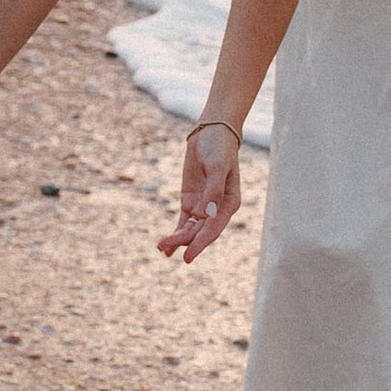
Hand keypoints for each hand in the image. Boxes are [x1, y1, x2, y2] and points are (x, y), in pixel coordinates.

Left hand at [158, 122, 240, 263]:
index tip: (187, 256)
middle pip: (200, 232)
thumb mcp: (217, 166)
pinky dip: (175, 233)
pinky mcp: (190, 203)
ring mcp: (203, 207)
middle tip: (166, 248)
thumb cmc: (219, 148)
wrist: (210, 134)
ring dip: (177, 240)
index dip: (200, 244)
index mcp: (229, 204)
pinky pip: (183, 223)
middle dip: (184, 242)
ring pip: (190, 230)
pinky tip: (165, 247)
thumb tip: (208, 213)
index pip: (214, 229)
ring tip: (161, 247)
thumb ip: (213, 189)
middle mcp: (217, 210)